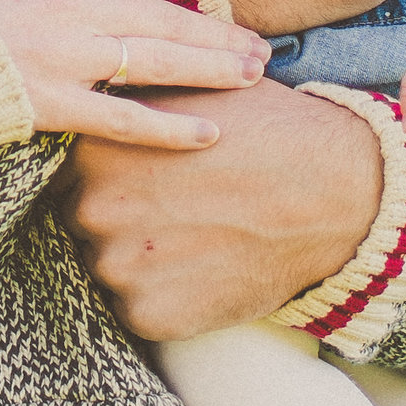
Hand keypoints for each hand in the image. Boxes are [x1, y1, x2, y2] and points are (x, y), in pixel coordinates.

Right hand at [0, 0, 268, 148]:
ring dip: (210, 70)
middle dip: (218, 29)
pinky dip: (169, 129)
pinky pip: (123, 120)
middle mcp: (69, 6)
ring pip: (157, 62)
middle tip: (263, 44)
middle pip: (165, 14)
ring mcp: (62, 57)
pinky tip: (209, 134)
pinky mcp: (47, 105)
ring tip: (252, 76)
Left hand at [66, 79, 385, 339]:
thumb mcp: (193, 90)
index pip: (72, 172)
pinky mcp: (149, 315)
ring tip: (198, 239)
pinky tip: (206, 272)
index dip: (111, 177)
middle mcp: (93, 207)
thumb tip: (98, 90)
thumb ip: (133, 99)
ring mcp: (119, 266)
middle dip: (121, 218)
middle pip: (85, 221)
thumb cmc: (267, 131)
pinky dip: (166, 298)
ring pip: (110, 267)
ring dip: (141, 260)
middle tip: (180, 210)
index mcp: (95, 148)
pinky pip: (138, 310)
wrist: (334, 191)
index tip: (148, 178)